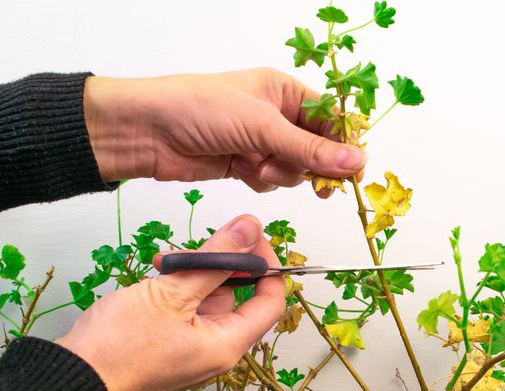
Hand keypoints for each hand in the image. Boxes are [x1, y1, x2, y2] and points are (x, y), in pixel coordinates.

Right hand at [56, 215, 283, 390]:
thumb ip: (216, 258)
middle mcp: (215, 349)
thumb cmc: (119, 345)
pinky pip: (186, 307)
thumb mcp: (172, 292)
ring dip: (192, 271)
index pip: (270, 301)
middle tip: (194, 246)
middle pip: (237, 295)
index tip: (251, 237)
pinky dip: (176, 287)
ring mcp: (191, 346)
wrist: (72, 379)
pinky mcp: (169, 342)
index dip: (267, 265)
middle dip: (219, 263)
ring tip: (164, 262)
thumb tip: (251, 228)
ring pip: (207, 296)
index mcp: (227, 345)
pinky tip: (157, 273)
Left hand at [83, 68, 366, 197]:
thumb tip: (357, 161)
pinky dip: (261, 179)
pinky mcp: (244, 164)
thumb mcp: (262, 126)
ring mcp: (260, 141)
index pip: (330, 118)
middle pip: (317, 147)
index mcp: (284, 90)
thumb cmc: (200, 109)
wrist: (147, 131)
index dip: (343, 144)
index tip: (352, 170)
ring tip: (256, 165)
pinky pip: (271, 179)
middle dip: (311, 164)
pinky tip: (242, 170)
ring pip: (294, 168)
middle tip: (318, 185)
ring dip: (281, 172)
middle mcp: (276, 114)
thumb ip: (311, 149)